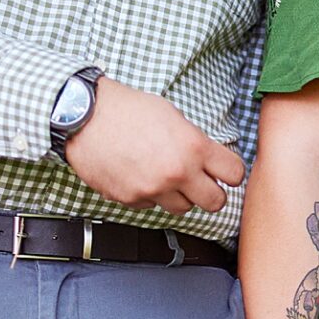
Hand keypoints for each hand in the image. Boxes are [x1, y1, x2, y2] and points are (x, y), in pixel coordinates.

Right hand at [63, 78, 246, 217]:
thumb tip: (208, 159)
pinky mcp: (131, 200)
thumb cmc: (127, 109)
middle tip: (202, 184)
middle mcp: (177, 173)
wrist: (85, 117)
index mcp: (193, 148)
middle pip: (215, 202)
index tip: (225, 173)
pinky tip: (139, 174)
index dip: (231, 173)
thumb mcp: (172, 116)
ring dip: (180, 196)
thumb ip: (194, 141)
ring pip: (183, 208)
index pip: (234, 175)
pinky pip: (152, 206)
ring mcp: (153, 190)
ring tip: (165, 176)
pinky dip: (150, 195)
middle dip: (212, 193)